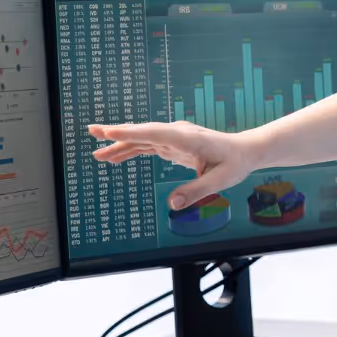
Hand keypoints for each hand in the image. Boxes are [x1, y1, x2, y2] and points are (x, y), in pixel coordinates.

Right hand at [88, 121, 261, 209]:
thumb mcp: (220, 180)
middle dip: (117, 132)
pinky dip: (131, 150)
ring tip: (97, 154)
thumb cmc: (235, 164)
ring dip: (120, 144)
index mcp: (189, 139)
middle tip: (92, 131)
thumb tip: (171, 205)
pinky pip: (148, 145)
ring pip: (142, 139)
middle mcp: (179, 134)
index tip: (110, 131)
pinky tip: (115, 157)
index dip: (132, 132)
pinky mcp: (173, 144)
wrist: (245, 151)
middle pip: (143, 132)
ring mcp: (174, 137)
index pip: (155, 133)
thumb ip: (196, 192)